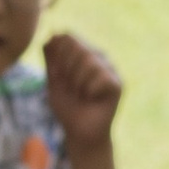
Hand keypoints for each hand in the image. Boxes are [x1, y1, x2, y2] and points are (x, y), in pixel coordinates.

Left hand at [42, 28, 122, 155]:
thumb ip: (51, 59)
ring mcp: (109, 69)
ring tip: (80, 95)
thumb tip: (52, 34)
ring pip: (89, 61)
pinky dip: (89, 91)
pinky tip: (92, 99)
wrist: (80, 134)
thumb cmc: (67, 108)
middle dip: (66, 70)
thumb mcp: (53, 81)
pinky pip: (100, 76)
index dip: (57, 56)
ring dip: (77, 82)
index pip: (67, 37)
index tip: (57, 76)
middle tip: (70, 88)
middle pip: (77, 46)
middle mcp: (98, 57)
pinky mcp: (117, 83)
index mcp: (82, 54)